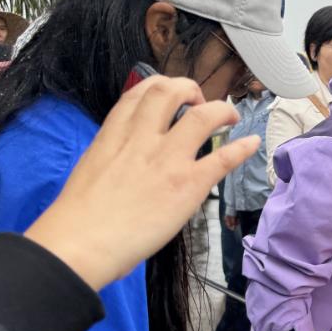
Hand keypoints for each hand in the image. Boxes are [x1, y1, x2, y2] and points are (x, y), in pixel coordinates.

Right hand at [24, 76, 256, 291]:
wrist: (80, 244)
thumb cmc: (79, 217)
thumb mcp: (91, 167)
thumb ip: (114, 152)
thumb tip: (130, 154)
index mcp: (114, 135)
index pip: (140, 92)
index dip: (161, 85)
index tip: (174, 94)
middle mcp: (142, 139)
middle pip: (169, 90)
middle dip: (189, 88)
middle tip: (200, 103)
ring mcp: (167, 160)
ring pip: (203, 116)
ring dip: (222, 110)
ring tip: (230, 116)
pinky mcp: (188, 185)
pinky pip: (222, 157)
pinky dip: (241, 148)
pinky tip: (251, 144)